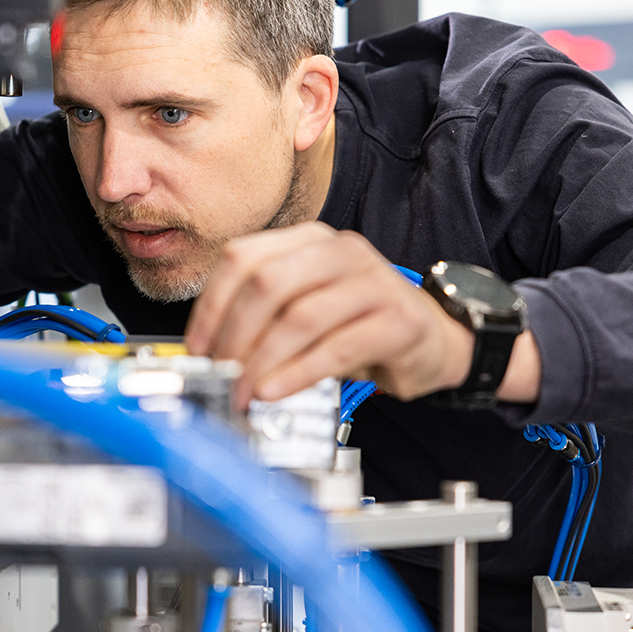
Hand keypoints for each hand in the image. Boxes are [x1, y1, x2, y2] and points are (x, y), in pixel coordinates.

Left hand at [184, 222, 477, 409]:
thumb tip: (211, 351)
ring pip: (299, 316)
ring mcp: (373, 280)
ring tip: (246, 390)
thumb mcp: (306, 310)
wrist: (433, 340)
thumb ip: (262, 319)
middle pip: (267, 284)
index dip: (212, 305)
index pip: (242, 257)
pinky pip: (336, 347)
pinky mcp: (397, 319)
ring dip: (262, 360)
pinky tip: (276, 390)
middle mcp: (340, 251)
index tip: (199, 346)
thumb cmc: (360, 326)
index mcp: (308, 241)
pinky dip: (298, 373)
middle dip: (235, 335)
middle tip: (222, 373)